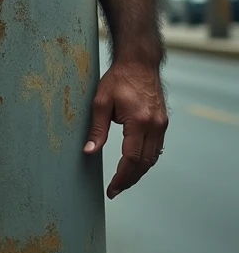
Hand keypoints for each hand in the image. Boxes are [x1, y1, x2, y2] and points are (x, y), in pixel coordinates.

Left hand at [84, 60, 167, 198]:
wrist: (140, 62)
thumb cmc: (119, 78)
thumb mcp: (101, 101)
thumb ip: (97, 129)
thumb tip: (89, 151)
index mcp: (138, 121)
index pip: (131, 159)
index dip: (121, 178)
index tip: (111, 189)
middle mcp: (154, 125)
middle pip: (143, 163)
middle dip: (129, 180)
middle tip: (115, 190)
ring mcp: (161, 124)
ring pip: (152, 158)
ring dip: (138, 173)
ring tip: (123, 181)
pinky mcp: (163, 122)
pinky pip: (157, 149)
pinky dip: (147, 160)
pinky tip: (135, 165)